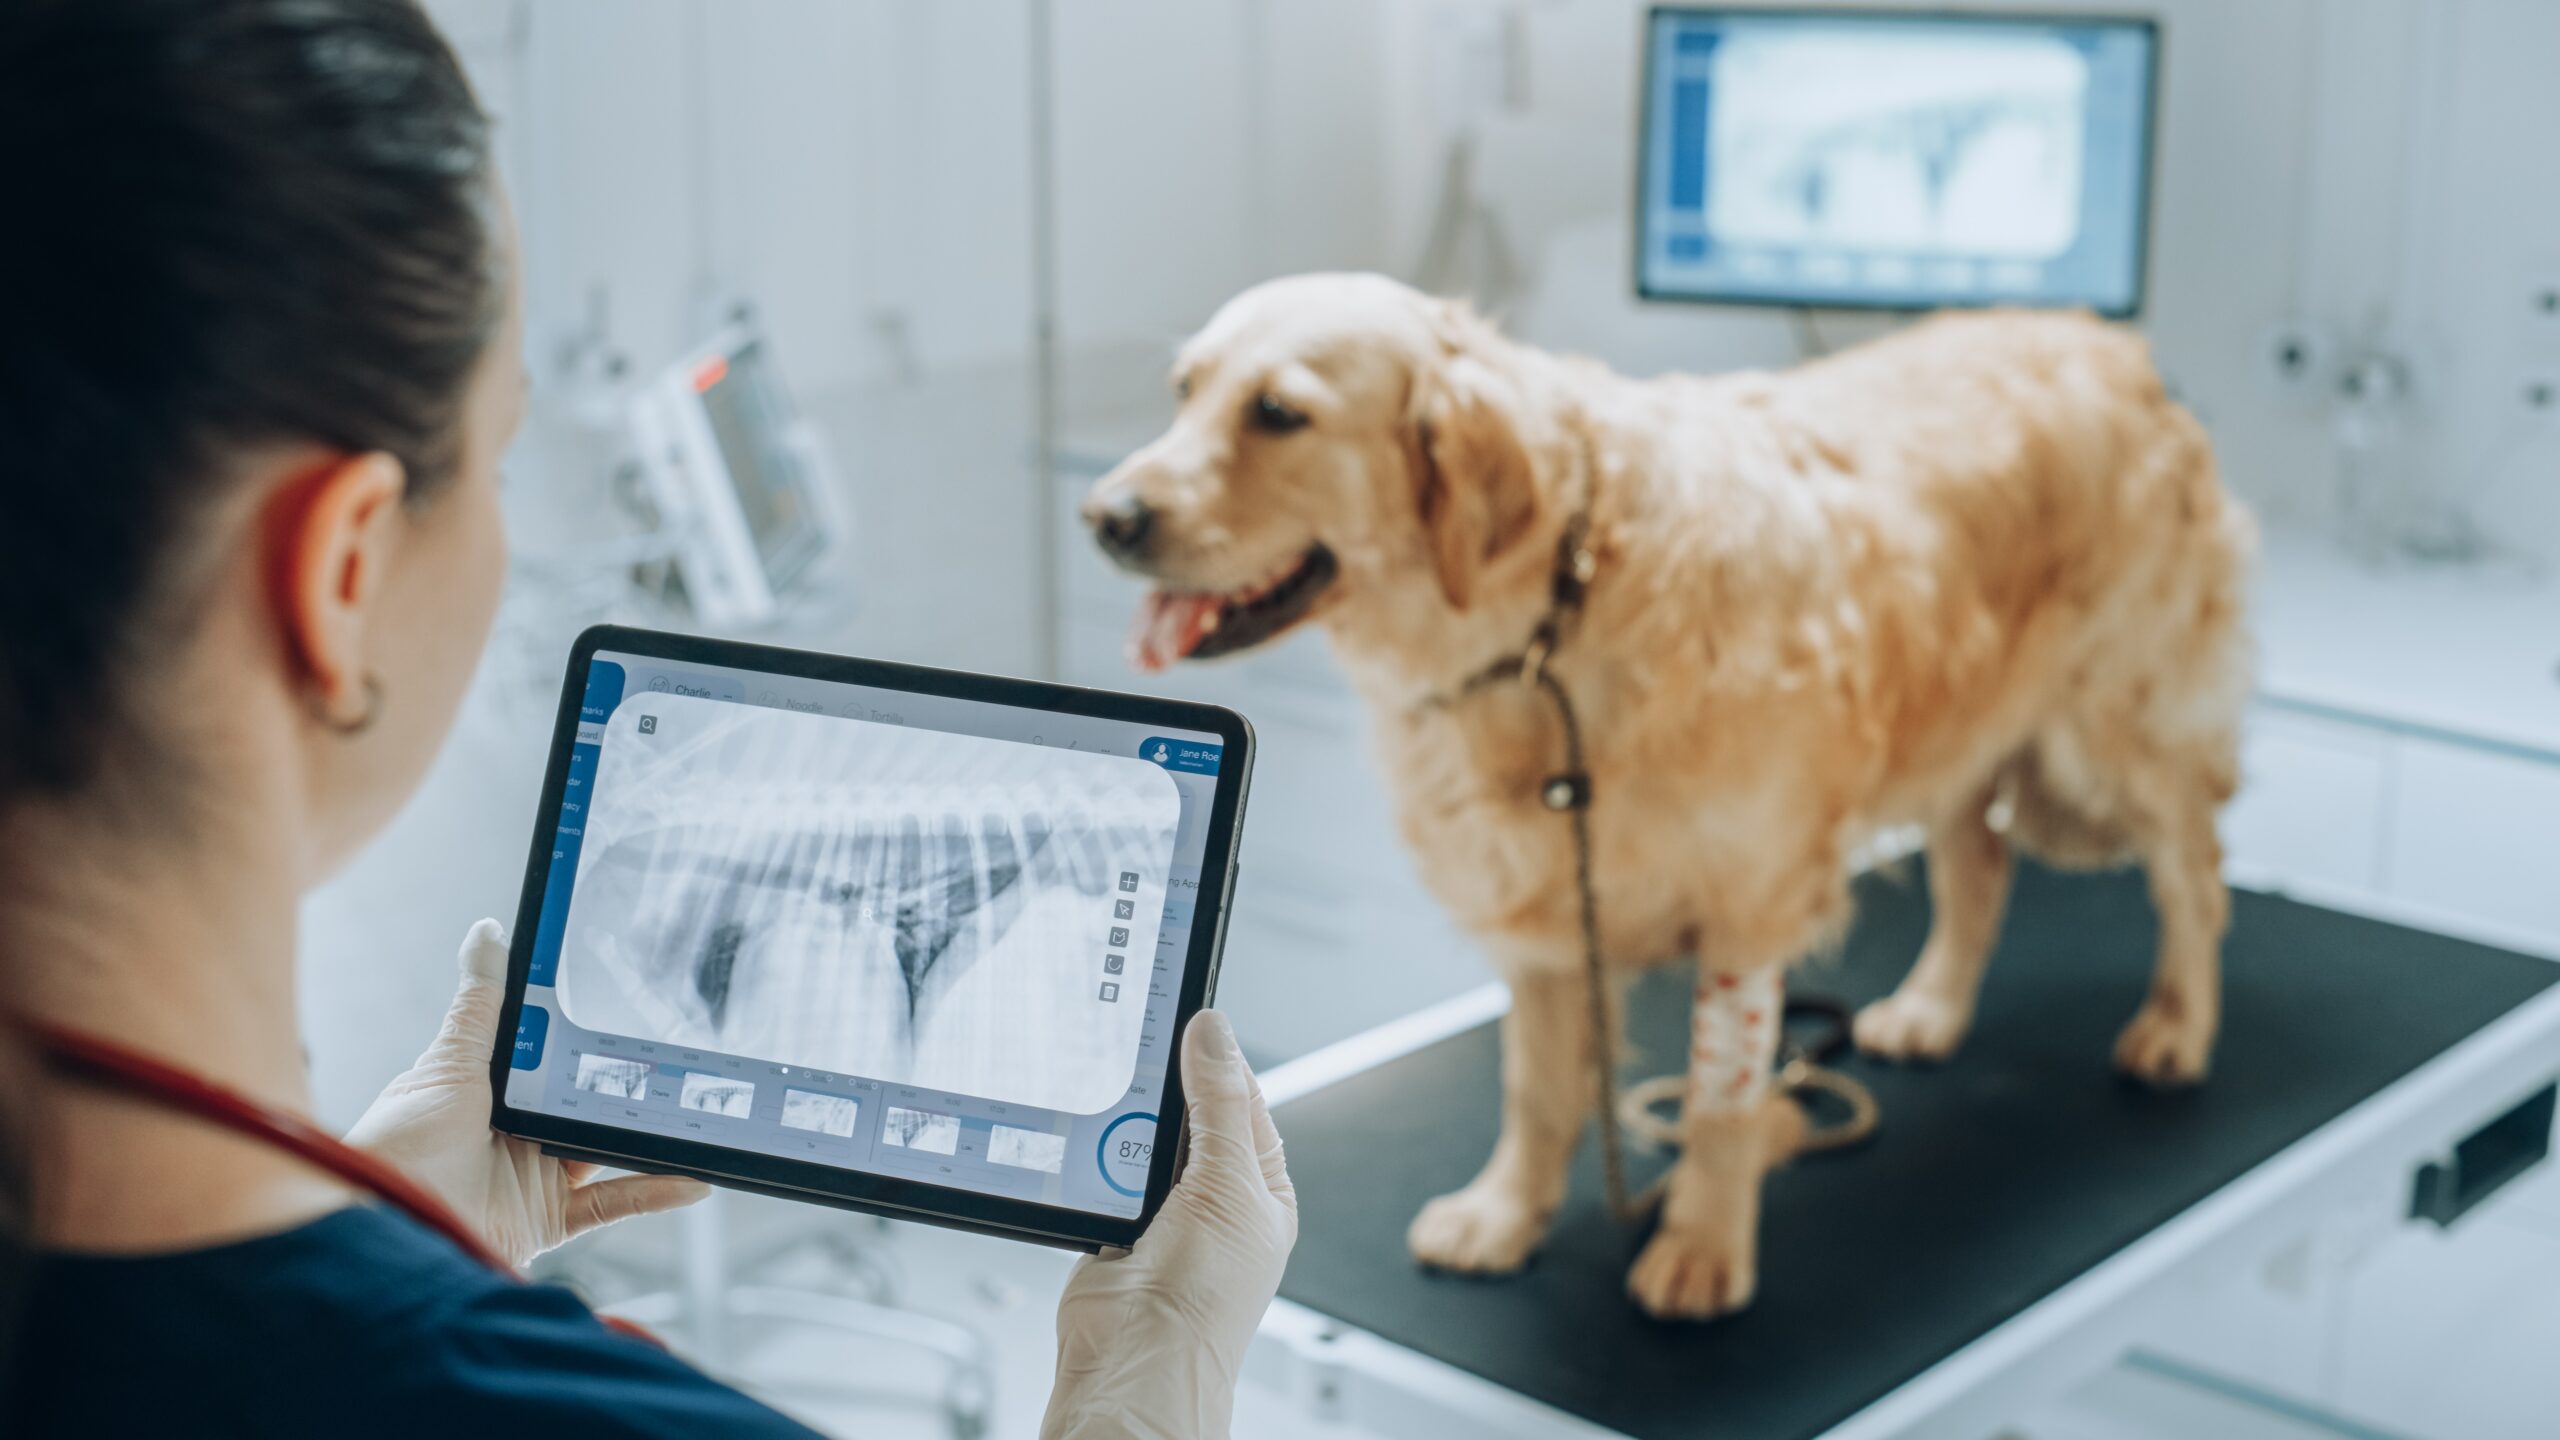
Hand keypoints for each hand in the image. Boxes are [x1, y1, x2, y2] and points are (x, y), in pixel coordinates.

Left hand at [346, 919, 707, 1266]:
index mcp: (488, 1089)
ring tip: (695, 1110)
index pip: (547, 1052)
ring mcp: (533, 1176)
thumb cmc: (401, 1146)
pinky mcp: (547, 1219)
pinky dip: (653, 1192)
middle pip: (583, 1099)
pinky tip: (691, 1179)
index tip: (628, 1004)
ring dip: (648, 1133)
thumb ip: (482, 1006)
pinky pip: (611, 1203)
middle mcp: (514, 1131)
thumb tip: (488, 932)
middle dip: (628, 1082)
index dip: (584, 1032)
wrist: (387, 1227)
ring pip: (605, 1148)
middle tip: (678, 1055)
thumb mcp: (449, 1064)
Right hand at [1042, 1011, 1296, 1439]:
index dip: (1217, 1060)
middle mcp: (1215, 1201)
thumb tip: (1215, 1035)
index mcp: (1261, 1189)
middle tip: (1139, 1051)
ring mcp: (1163, 1215)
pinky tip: (1087, 1142)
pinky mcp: (1114, 1227)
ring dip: (1124, 1126)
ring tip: (1112, 1099)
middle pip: (1187, 1116)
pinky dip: (1092, 1157)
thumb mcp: (1226, 1186)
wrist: (1135, 1363)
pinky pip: (1101, 1172)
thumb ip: (1219, 1105)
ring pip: (1139, 1142)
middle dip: (1164, 1090)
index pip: (1243, 1100)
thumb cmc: (1202, 1305)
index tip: (1190, 1020)